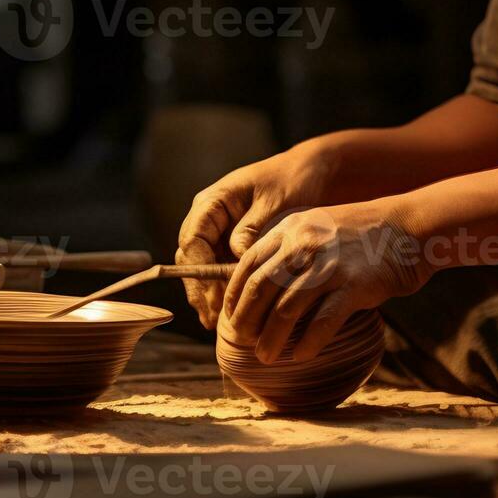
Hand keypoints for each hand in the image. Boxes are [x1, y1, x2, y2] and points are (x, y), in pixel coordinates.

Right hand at [175, 146, 331, 329]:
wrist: (308, 174)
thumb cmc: (291, 182)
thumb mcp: (274, 203)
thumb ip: (252, 229)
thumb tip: (238, 258)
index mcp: (212, 202)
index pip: (192, 241)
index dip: (200, 272)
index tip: (216, 297)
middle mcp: (207, 218)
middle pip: (189, 259)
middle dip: (200, 290)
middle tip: (214, 319)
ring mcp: (216, 232)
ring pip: (200, 268)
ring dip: (208, 295)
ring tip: (219, 323)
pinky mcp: (229, 244)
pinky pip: (217, 269)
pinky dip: (222, 290)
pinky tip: (231, 312)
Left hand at [221, 201, 431, 363]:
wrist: (408, 227)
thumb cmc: (362, 235)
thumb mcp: (318, 228)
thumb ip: (291, 250)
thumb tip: (262, 288)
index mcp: (291, 230)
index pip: (248, 264)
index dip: (234, 294)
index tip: (230, 317)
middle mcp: (304, 244)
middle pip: (260, 288)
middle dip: (245, 320)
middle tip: (242, 342)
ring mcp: (329, 265)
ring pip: (285, 309)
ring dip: (271, 339)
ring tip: (265, 357)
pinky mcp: (353, 285)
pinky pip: (323, 321)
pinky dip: (308, 342)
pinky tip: (301, 356)